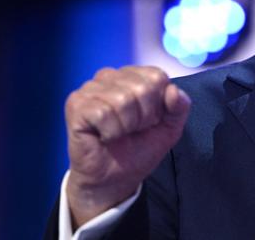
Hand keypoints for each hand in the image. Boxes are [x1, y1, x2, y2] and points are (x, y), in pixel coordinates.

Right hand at [64, 66, 190, 226]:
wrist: (113, 180)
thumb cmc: (138, 150)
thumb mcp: (169, 128)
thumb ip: (179, 107)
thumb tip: (173, 90)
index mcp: (132, 75)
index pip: (157, 76)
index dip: (159, 105)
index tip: (149, 121)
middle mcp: (109, 76)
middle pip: (143, 87)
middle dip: (144, 117)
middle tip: (132, 130)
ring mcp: (90, 88)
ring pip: (123, 100)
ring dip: (126, 126)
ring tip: (118, 133)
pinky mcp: (76, 104)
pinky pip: (103, 112)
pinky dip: (110, 131)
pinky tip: (104, 136)